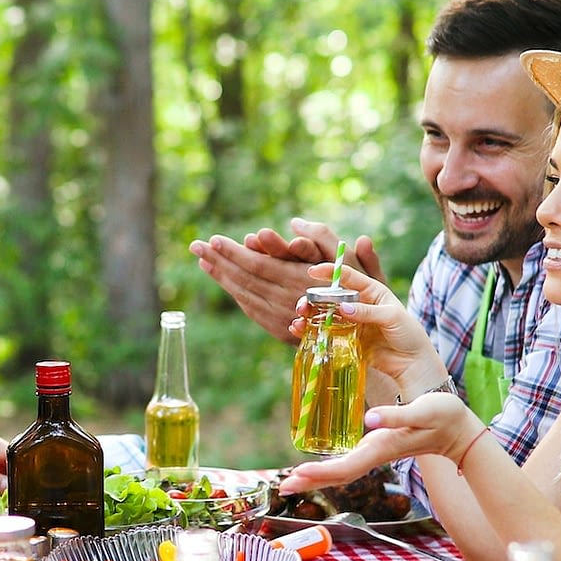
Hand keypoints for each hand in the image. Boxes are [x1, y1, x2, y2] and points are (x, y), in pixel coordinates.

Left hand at [190, 220, 377, 343]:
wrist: (365, 337)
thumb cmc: (362, 292)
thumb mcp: (352, 261)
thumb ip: (325, 238)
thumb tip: (295, 222)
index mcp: (302, 281)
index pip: (259, 266)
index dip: (235, 254)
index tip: (215, 240)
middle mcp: (289, 299)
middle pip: (246, 278)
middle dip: (219, 260)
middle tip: (195, 245)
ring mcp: (282, 316)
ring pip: (244, 293)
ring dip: (221, 276)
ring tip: (202, 259)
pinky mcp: (280, 328)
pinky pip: (251, 308)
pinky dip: (234, 292)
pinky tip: (222, 279)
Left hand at [280, 392, 482, 491]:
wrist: (456, 430)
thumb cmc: (442, 417)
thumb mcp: (422, 411)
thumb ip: (396, 416)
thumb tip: (370, 418)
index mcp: (381, 447)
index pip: (346, 467)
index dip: (321, 472)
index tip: (298, 475)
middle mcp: (374, 454)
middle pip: (338, 475)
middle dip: (310, 481)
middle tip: (283, 486)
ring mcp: (374, 453)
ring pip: (341, 471)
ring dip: (315, 477)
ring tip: (291, 481)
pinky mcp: (375, 447)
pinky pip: (347, 463)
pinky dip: (327, 468)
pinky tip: (313, 465)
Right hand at [287, 263, 445, 397]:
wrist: (412, 364)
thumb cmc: (408, 334)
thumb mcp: (391, 318)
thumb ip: (367, 312)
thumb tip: (342, 310)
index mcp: (371, 291)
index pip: (348, 276)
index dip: (330, 272)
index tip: (313, 271)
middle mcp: (358, 304)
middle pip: (330, 296)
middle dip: (313, 298)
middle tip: (303, 305)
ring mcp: (350, 323)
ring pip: (324, 314)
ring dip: (309, 315)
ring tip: (299, 319)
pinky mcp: (346, 340)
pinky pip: (325, 333)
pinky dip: (311, 331)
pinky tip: (299, 331)